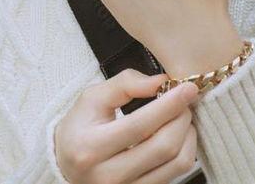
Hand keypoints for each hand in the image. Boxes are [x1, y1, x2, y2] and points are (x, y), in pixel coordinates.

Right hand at [54, 68, 198, 183]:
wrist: (66, 164)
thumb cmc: (81, 127)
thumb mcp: (93, 98)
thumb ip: (125, 84)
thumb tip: (160, 81)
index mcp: (91, 147)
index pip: (140, 125)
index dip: (169, 105)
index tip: (188, 88)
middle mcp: (108, 177)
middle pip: (163, 147)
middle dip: (181, 117)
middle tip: (185, 99)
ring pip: (176, 164)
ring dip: (188, 135)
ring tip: (182, 115)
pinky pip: (175, 175)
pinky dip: (184, 150)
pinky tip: (178, 134)